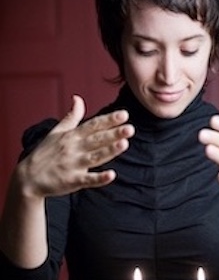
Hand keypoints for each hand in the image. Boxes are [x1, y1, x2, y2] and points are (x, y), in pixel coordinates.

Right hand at [17, 95, 134, 197]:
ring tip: (124, 144)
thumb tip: (78, 98)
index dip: (109, 120)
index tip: (124, 115)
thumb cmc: (45, 153)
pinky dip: (99, 178)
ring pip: (95, 157)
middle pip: (97, 140)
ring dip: (109, 151)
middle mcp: (74, 149)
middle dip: (113, 133)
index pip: (93, 125)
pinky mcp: (72, 181)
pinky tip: (112, 175)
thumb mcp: (56, 132)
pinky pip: (88, 180)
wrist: (28, 178)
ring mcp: (73, 165)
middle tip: (130, 128)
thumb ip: (72, 116)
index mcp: (72, 136)